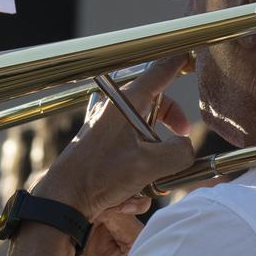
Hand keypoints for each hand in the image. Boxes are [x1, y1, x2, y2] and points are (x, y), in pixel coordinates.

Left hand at [34, 57, 194, 220]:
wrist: (64, 198)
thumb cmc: (99, 176)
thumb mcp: (149, 164)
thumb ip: (179, 152)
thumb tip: (185, 147)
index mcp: (125, 103)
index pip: (159, 72)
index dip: (178, 64)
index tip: (191, 56)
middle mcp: (114, 110)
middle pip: (155, 102)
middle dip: (172, 122)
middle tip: (182, 135)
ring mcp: (106, 128)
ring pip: (144, 134)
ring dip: (151, 161)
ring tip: (145, 183)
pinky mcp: (101, 147)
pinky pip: (129, 154)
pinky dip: (134, 175)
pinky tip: (125, 197)